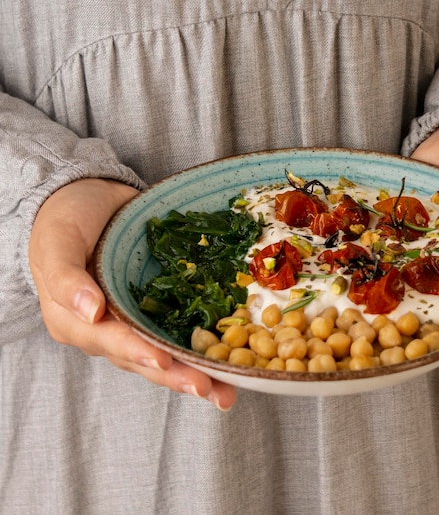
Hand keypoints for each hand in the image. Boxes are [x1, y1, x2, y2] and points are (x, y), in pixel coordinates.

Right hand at [28, 178, 235, 409]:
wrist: (90, 196)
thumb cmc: (66, 219)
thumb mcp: (57, 242)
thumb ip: (66, 278)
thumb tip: (90, 312)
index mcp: (77, 322)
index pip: (111, 342)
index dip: (138, 352)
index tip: (163, 362)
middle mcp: (107, 329)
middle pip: (143, 359)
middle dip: (178, 377)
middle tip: (211, 390)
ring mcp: (135, 319)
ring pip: (165, 353)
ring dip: (195, 372)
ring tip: (226, 391)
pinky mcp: (158, 306)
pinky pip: (180, 328)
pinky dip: (203, 345)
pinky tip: (230, 357)